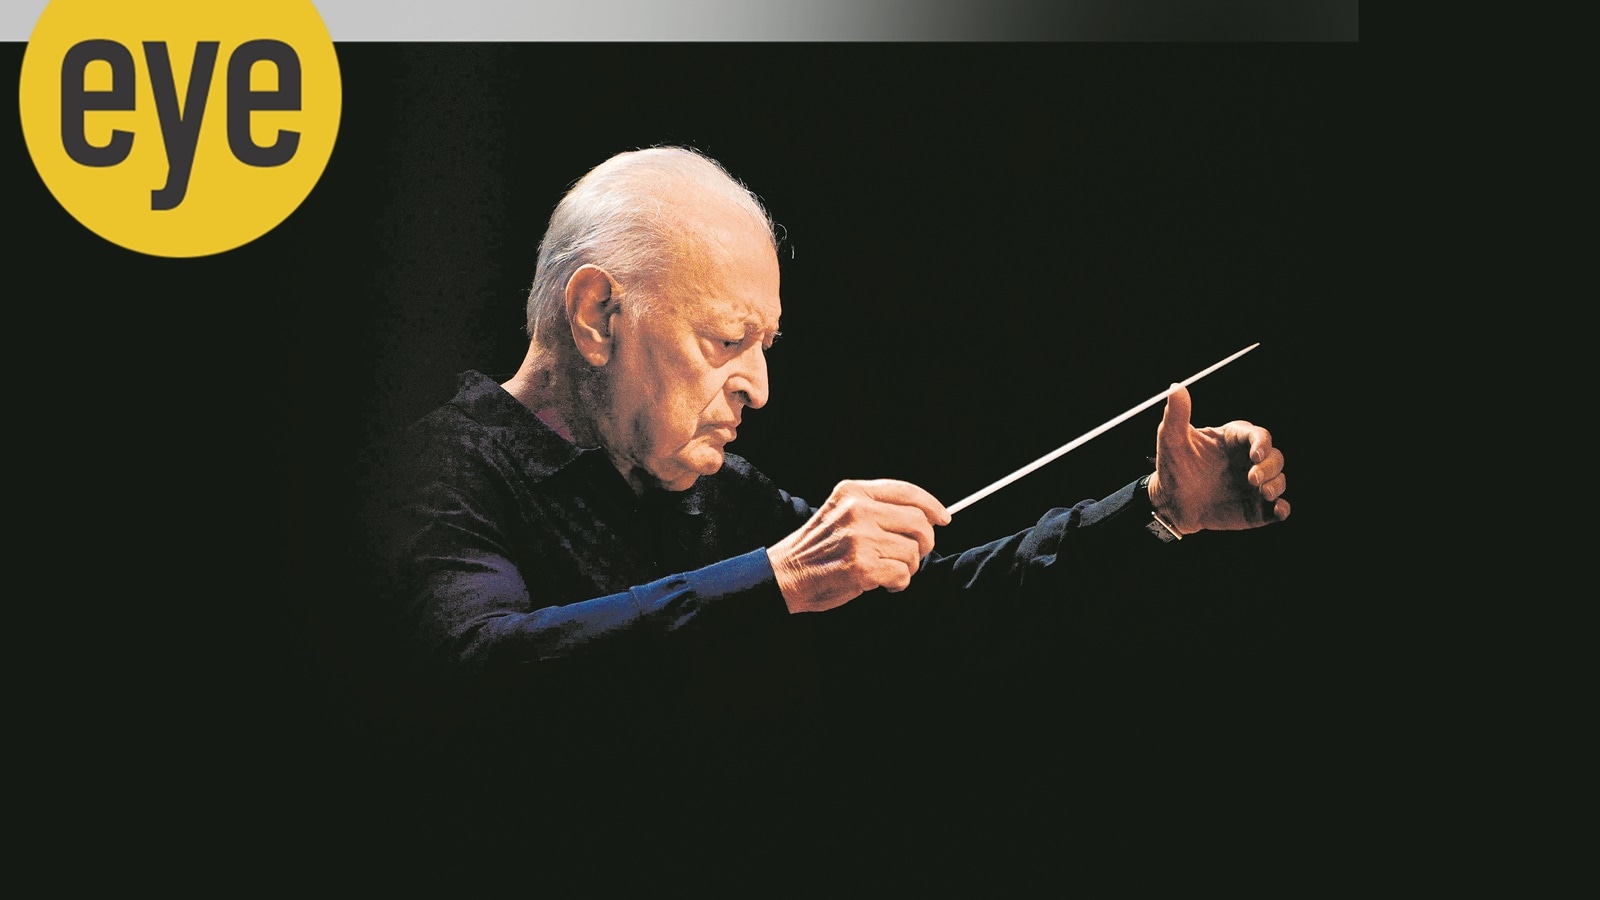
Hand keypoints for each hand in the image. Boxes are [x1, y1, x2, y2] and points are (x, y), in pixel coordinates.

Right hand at [767, 479, 949, 612]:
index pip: (906, 492)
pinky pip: (902, 575)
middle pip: (919, 523)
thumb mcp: (841, 512)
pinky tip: (879, 583)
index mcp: (853, 492)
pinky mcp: (862, 566)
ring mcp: (860, 538)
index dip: (932, 506)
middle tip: (910, 555)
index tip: (944, 518)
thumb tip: (925, 517)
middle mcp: (857, 510)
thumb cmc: (818, 548)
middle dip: (923, 544)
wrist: (784, 574)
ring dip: (906, 567)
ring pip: (913, 552)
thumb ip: (876, 508)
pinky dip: (897, 584)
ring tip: (885, 570)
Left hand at [1146, 384, 1289, 534]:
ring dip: (1276, 486)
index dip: (1261, 444)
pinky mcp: (1254, 508)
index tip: (1254, 454)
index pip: (1258, 436)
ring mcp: (1254, 485)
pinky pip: (1276, 509)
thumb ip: (1177, 415)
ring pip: (1279, 480)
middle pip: (1275, 457)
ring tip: (1263, 494)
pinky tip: (1278, 511)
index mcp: (1234, 440)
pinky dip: (1282, 510)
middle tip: (1253, 479)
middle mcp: (1248, 461)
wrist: (1169, 502)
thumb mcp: (1171, 440)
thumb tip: (1176, 388)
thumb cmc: (1173, 466)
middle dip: (1269, 467)